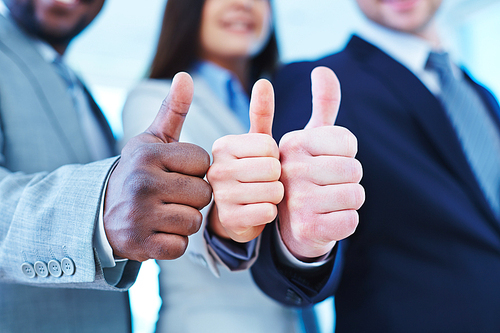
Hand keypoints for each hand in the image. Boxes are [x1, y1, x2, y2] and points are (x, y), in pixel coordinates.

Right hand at [104, 72, 211, 261]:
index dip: (195, 169)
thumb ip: (173, 110)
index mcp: (148, 154)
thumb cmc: (139, 172)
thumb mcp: (151, 140)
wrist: (101, 211)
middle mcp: (142, 183)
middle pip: (203, 193)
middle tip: (172, 195)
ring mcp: (139, 215)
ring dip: (185, 220)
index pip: (203, 161)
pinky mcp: (139, 244)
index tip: (176, 172)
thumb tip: (185, 76)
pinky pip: (181, 246)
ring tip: (165, 212)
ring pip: (195, 221)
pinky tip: (158, 231)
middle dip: (193, 196)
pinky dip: (174, 242)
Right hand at [207, 79, 283, 241]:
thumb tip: (264, 81)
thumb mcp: (255, 142)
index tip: (263, 162)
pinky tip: (257, 211)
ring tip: (260, 196)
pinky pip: (268, 212)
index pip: (270, 145)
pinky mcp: (227, 219)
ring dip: (275, 196)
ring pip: (273, 191)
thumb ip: (261, 112)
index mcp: (223, 145)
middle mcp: (216, 168)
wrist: (233, 214)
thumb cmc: (249, 172)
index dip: (275, 156)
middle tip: (263, 181)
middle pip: (272, 168)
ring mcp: (219, 195)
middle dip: (277, 177)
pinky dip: (270, 213)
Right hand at [277, 66, 364, 260]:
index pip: (348, 143)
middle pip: (355, 170)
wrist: (283, 222)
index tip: (326, 161)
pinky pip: (351, 221)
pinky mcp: (306, 229)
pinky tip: (325, 220)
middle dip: (348, 179)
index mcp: (290, 143)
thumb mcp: (307, 138)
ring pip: (356, 196)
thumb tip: (323, 70)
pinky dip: (345, 222)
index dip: (346, 154)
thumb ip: (321, 104)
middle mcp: (287, 169)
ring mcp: (295, 201)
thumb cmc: (301, 174)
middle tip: (326, 185)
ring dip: (347, 201)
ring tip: (325, 202)